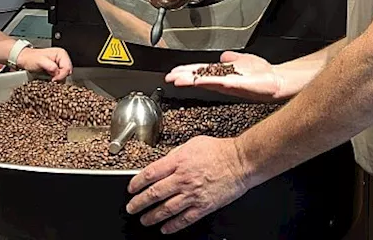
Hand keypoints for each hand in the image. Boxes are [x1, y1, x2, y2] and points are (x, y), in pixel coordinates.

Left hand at [16, 46, 72, 80]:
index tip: (53, 79)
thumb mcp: (40, 61)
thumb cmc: (31, 58)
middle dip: (60, 77)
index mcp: (61, 54)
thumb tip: (57, 72)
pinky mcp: (56, 70)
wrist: (24, 60)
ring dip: (57, 80)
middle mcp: (62, 59)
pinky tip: (49, 79)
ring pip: (64, 76)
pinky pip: (59, 78)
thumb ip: (50, 66)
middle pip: (67, 72)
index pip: (67, 67)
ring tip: (49, 78)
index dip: (61, 75)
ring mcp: (59, 65)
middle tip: (51, 79)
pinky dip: (55, 80)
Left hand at [126, 136, 253, 233]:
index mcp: (178, 162)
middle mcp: (183, 179)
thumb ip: (174, 155)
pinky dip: (173, 226)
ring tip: (144, 220)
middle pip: (154, 194)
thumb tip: (162, 164)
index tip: (131, 188)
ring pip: (166, 209)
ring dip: (152, 216)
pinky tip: (165, 229)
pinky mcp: (204, 206)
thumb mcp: (191, 144)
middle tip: (131, 208)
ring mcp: (193, 194)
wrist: (240, 162)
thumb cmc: (219, 151)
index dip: (136, 183)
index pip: (150, 174)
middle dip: (139, 203)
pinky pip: (184, 219)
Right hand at [165, 51, 283, 102]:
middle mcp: (224, 80)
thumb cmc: (263, 74)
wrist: (278, 82)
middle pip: (199, 77)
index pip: (201, 71)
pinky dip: (209, 81)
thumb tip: (223, 55)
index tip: (173, 72)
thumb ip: (232, 58)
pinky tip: (199, 80)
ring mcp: (230, 83)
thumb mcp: (244, 61)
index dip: (187, 71)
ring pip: (206, 81)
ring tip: (178, 80)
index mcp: (223, 73)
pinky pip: (221, 83)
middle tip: (169, 78)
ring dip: (192, 80)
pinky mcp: (238, 85)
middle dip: (184, 77)